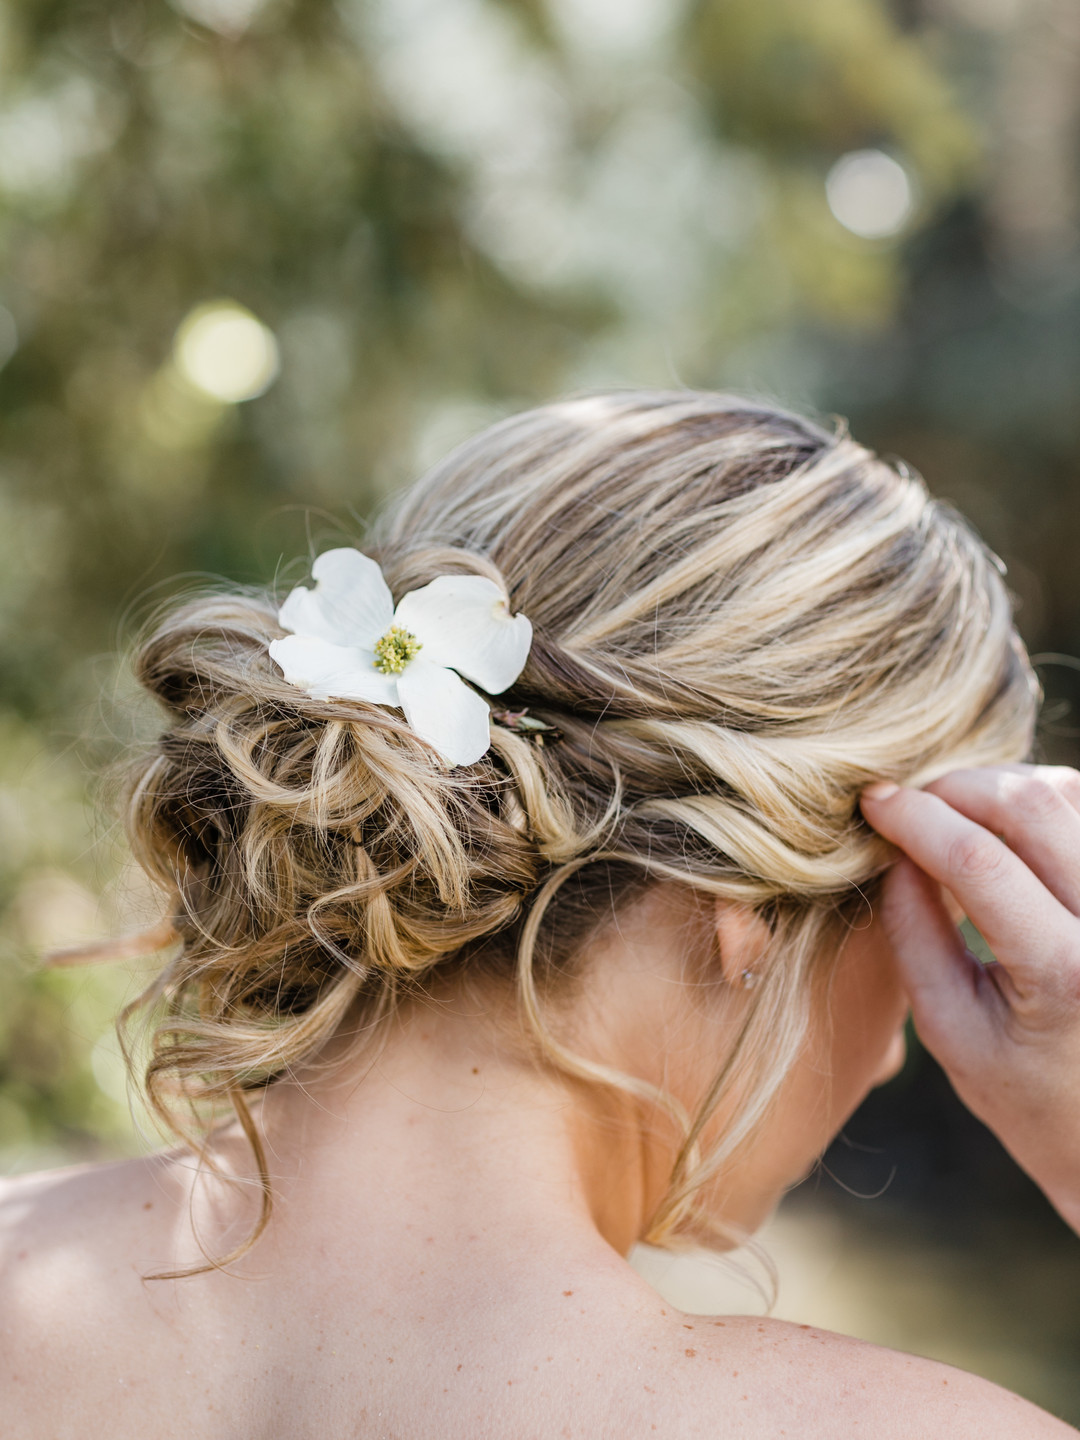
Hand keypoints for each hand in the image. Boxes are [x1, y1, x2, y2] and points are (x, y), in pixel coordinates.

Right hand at [861, 765, 1079, 1232]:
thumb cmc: (1030, 1098)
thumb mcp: (951, 1030)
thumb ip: (916, 933)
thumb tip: (894, 848)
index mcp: (1066, 974)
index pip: (979, 861)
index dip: (916, 818)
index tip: (871, 801)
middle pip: (1034, 804)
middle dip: (957, 786)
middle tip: (910, 800)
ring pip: (1071, 793)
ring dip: (1003, 787)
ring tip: (957, 815)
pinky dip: (1044, 802)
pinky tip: (1008, 828)